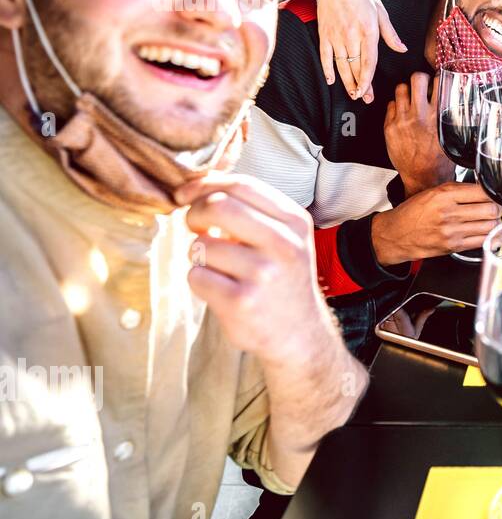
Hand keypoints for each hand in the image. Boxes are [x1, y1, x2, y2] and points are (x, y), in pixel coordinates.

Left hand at [177, 174, 336, 364]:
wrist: (299, 333)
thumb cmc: (282, 278)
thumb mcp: (285, 237)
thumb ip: (251, 209)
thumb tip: (196, 186)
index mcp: (295, 222)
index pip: (242, 185)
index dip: (206, 185)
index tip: (186, 194)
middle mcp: (283, 245)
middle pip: (219, 206)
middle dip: (194, 213)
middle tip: (193, 226)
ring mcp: (263, 274)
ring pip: (201, 245)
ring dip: (199, 255)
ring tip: (219, 268)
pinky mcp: (241, 302)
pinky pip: (196, 276)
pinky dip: (199, 280)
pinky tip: (220, 289)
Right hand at [316, 0, 406, 103]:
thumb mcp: (381, 11)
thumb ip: (390, 34)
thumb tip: (402, 49)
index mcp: (368, 30)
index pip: (369, 61)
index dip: (368, 79)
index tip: (369, 90)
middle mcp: (351, 35)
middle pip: (356, 67)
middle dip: (361, 85)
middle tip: (364, 98)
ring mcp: (336, 36)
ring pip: (341, 65)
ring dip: (346, 81)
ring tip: (352, 93)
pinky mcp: (325, 34)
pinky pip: (325, 56)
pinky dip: (328, 69)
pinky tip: (332, 80)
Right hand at [371, 183, 501, 265]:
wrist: (396, 234)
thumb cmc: (413, 213)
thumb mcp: (433, 192)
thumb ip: (458, 190)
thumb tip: (482, 190)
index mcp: (444, 195)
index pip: (482, 191)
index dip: (492, 193)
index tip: (493, 195)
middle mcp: (449, 213)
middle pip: (490, 209)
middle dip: (497, 208)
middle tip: (495, 207)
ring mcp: (452, 231)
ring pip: (490, 225)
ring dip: (495, 222)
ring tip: (491, 219)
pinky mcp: (454, 246)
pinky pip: (482, 241)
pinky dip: (491, 237)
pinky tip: (489, 232)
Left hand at [385, 72, 452, 194]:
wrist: (423, 178)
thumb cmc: (439, 160)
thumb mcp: (451, 135)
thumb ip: (448, 115)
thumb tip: (449, 99)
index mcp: (438, 116)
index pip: (438, 83)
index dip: (438, 78)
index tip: (437, 79)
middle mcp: (419, 115)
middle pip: (416, 78)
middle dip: (420, 78)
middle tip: (421, 84)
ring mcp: (402, 120)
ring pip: (400, 89)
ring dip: (406, 91)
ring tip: (410, 98)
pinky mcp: (389, 127)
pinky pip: (390, 104)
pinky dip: (396, 106)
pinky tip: (402, 113)